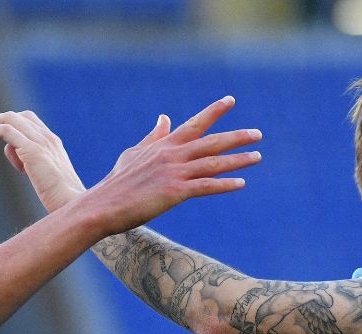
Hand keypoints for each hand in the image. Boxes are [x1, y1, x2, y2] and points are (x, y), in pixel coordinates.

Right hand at [0, 97, 260, 234]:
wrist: (103, 205)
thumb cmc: (118, 182)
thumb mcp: (136, 153)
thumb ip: (155, 136)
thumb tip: (166, 117)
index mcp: (164, 145)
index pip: (194, 123)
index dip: (214, 111)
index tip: (230, 100)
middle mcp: (172, 155)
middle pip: (211, 142)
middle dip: (236, 136)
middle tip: (258, 134)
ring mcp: (174, 172)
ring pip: (213, 163)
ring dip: (238, 160)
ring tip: (257, 156)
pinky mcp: (175, 192)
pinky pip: (206, 186)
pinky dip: (225, 184)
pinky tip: (242, 183)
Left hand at [0, 108, 87, 212]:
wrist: (72, 206)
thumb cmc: (60, 199)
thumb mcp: (43, 175)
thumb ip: (30, 160)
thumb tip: (15, 152)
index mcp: (53, 143)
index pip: (27, 122)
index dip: (6, 125)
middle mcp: (48, 138)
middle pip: (16, 116)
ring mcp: (41, 142)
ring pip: (8, 118)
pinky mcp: (33, 150)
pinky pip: (4, 130)